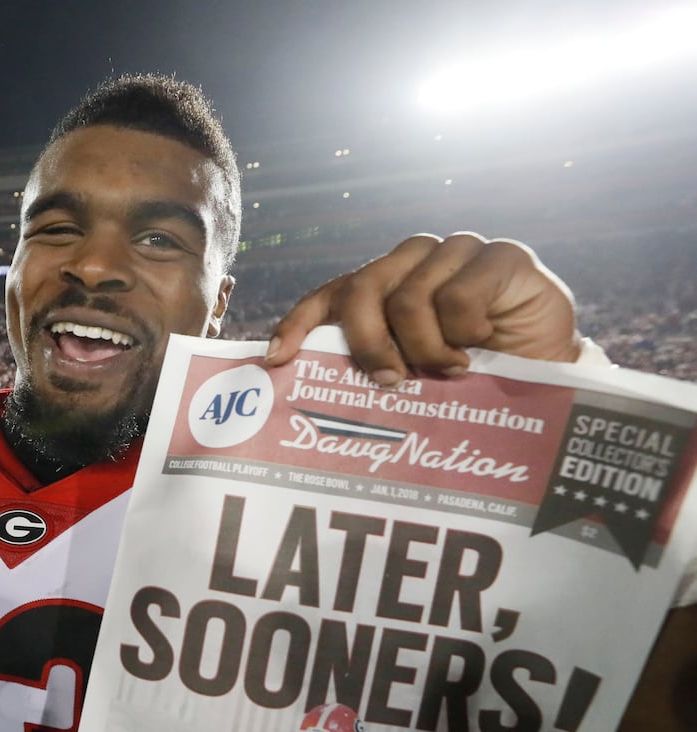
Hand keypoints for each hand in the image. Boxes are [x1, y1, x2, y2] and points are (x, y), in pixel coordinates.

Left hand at [265, 232, 576, 384]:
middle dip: (368, 344)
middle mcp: (413, 260)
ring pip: (410, 299)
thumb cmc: (473, 379)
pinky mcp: (502, 256)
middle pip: (362, 290)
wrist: (547, 374)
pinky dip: (464, 333)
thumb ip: (373, 365)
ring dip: (427, 348)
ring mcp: (457, 252)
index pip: (329, 295)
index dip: (297, 323)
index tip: (277, 359)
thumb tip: (310, 385)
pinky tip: (482, 346)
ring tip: (452, 370)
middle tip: (393, 381)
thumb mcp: (413, 374)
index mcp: (384, 285)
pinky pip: (459, 297)